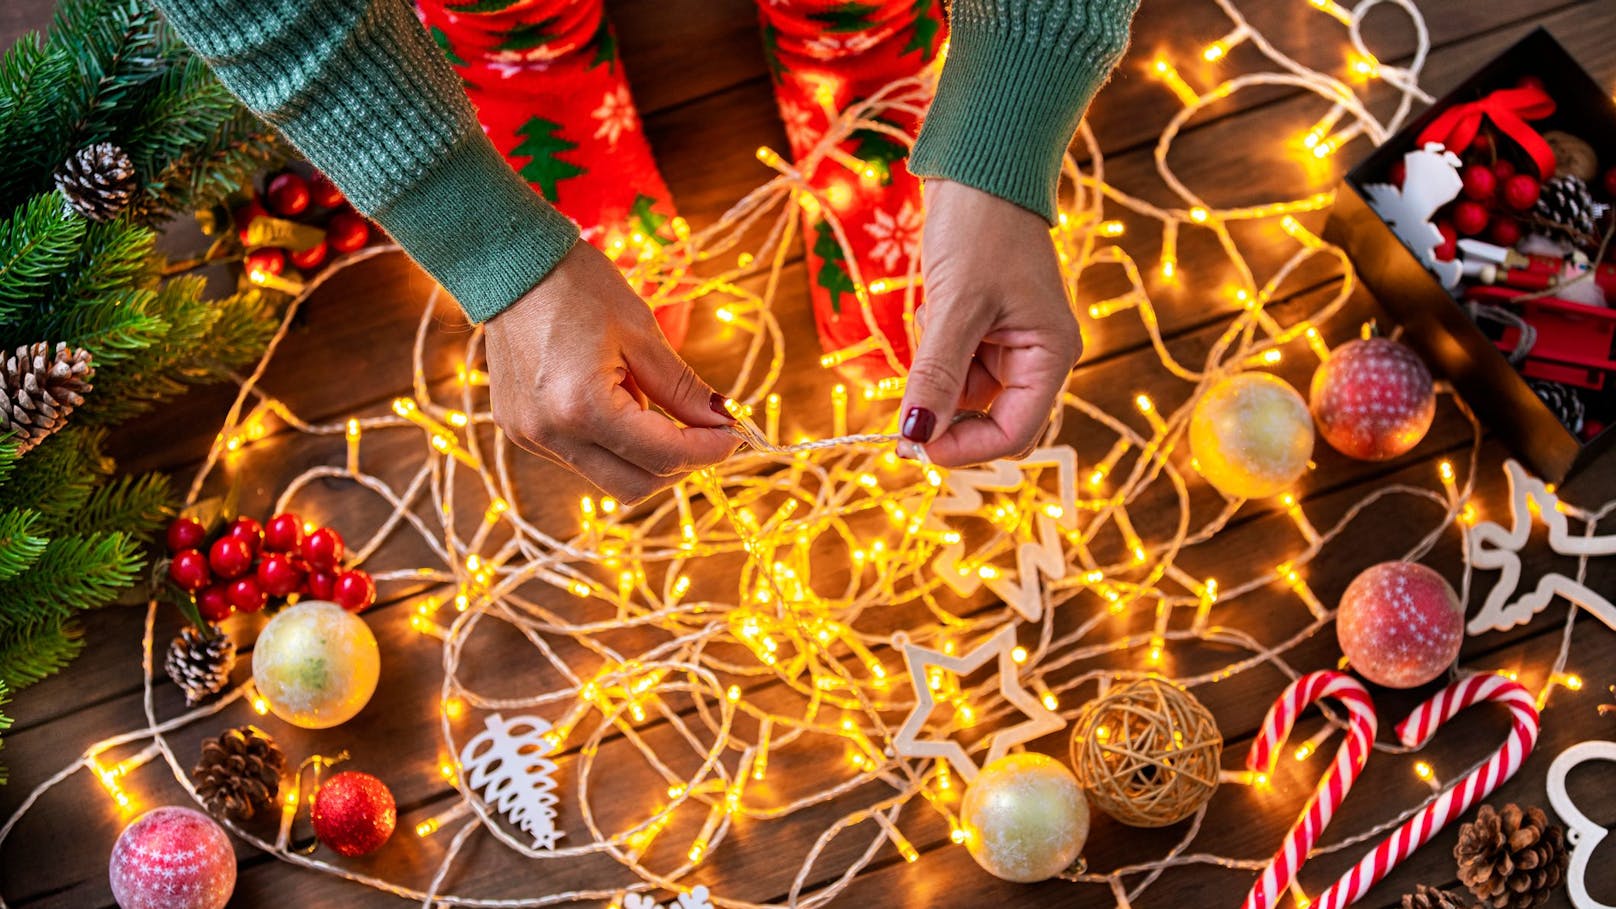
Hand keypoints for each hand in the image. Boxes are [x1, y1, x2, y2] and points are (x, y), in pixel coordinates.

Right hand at [484, 241, 738, 504]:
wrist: (511, 263)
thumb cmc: (579, 287)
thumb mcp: (642, 333)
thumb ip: (683, 389)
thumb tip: (722, 422)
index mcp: (584, 408)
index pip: (663, 456)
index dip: (708, 450)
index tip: (734, 433)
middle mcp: (552, 435)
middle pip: (636, 487)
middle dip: (679, 464)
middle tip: (706, 432)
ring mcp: (531, 438)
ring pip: (609, 477)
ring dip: (645, 455)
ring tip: (646, 399)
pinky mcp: (521, 432)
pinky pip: (581, 458)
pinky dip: (612, 443)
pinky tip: (613, 399)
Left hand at [896, 179, 1081, 465]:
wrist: (979, 167)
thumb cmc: (980, 228)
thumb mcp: (955, 306)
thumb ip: (937, 376)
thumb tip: (916, 436)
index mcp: (1051, 355)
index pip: (1015, 432)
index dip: (965, 448)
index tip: (914, 443)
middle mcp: (1038, 356)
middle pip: (990, 418)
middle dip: (947, 410)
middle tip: (908, 394)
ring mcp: (1011, 343)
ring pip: (964, 392)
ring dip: (936, 372)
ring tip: (931, 317)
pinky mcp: (984, 327)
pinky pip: (954, 362)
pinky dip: (934, 349)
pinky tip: (933, 307)